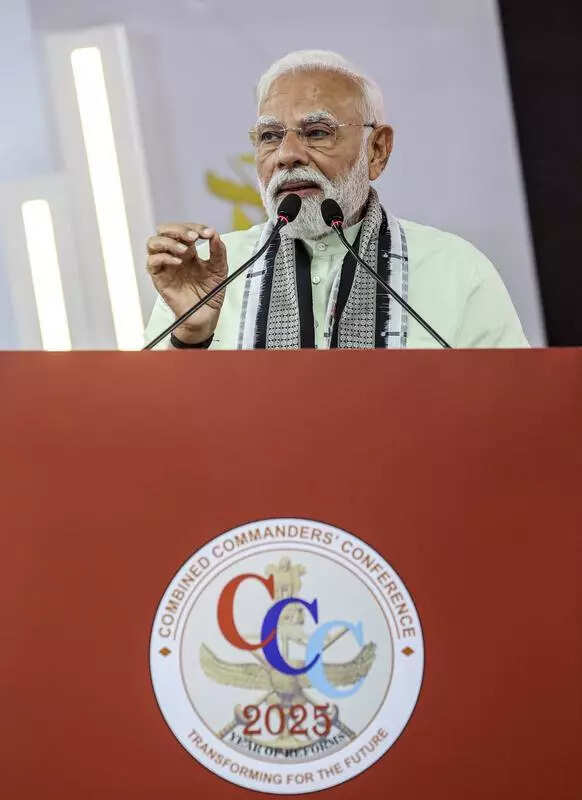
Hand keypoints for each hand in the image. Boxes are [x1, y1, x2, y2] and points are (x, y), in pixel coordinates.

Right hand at [146, 223, 226, 342]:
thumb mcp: (219, 269)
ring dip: (169, 241)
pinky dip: (164, 257)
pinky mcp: (159, 278)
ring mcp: (165, 266)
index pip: (185, 230)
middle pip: (165, 230)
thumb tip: (214, 233)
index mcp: (189, 251)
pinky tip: (178, 262)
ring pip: (153, 242)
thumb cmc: (210, 293)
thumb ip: (218, 251)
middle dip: (179, 229)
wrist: (206, 315)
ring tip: (185, 250)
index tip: (208, 233)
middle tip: (194, 236)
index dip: (196, 227)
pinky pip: (152, 262)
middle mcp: (174, 255)